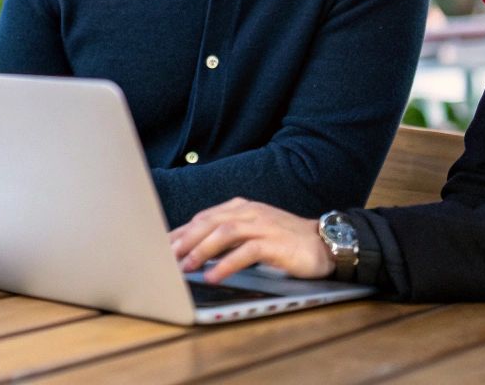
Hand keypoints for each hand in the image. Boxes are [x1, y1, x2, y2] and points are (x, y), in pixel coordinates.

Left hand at [168, 197, 334, 283]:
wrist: (324, 242)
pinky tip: (214, 276)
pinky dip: (227, 264)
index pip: (202, 218)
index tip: (161, 248)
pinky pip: (246, 251)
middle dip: (184, 240)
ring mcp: (262, 225)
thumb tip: (194, 251)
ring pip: (224, 233)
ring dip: (201, 250)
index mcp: (240, 207)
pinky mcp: (275, 242)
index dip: (180, 233)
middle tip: (165, 258)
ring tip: (185, 267)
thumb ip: (227, 237)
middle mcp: (249, 212)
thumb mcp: (252, 232)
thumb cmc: (285, 240)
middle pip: (208, 222)